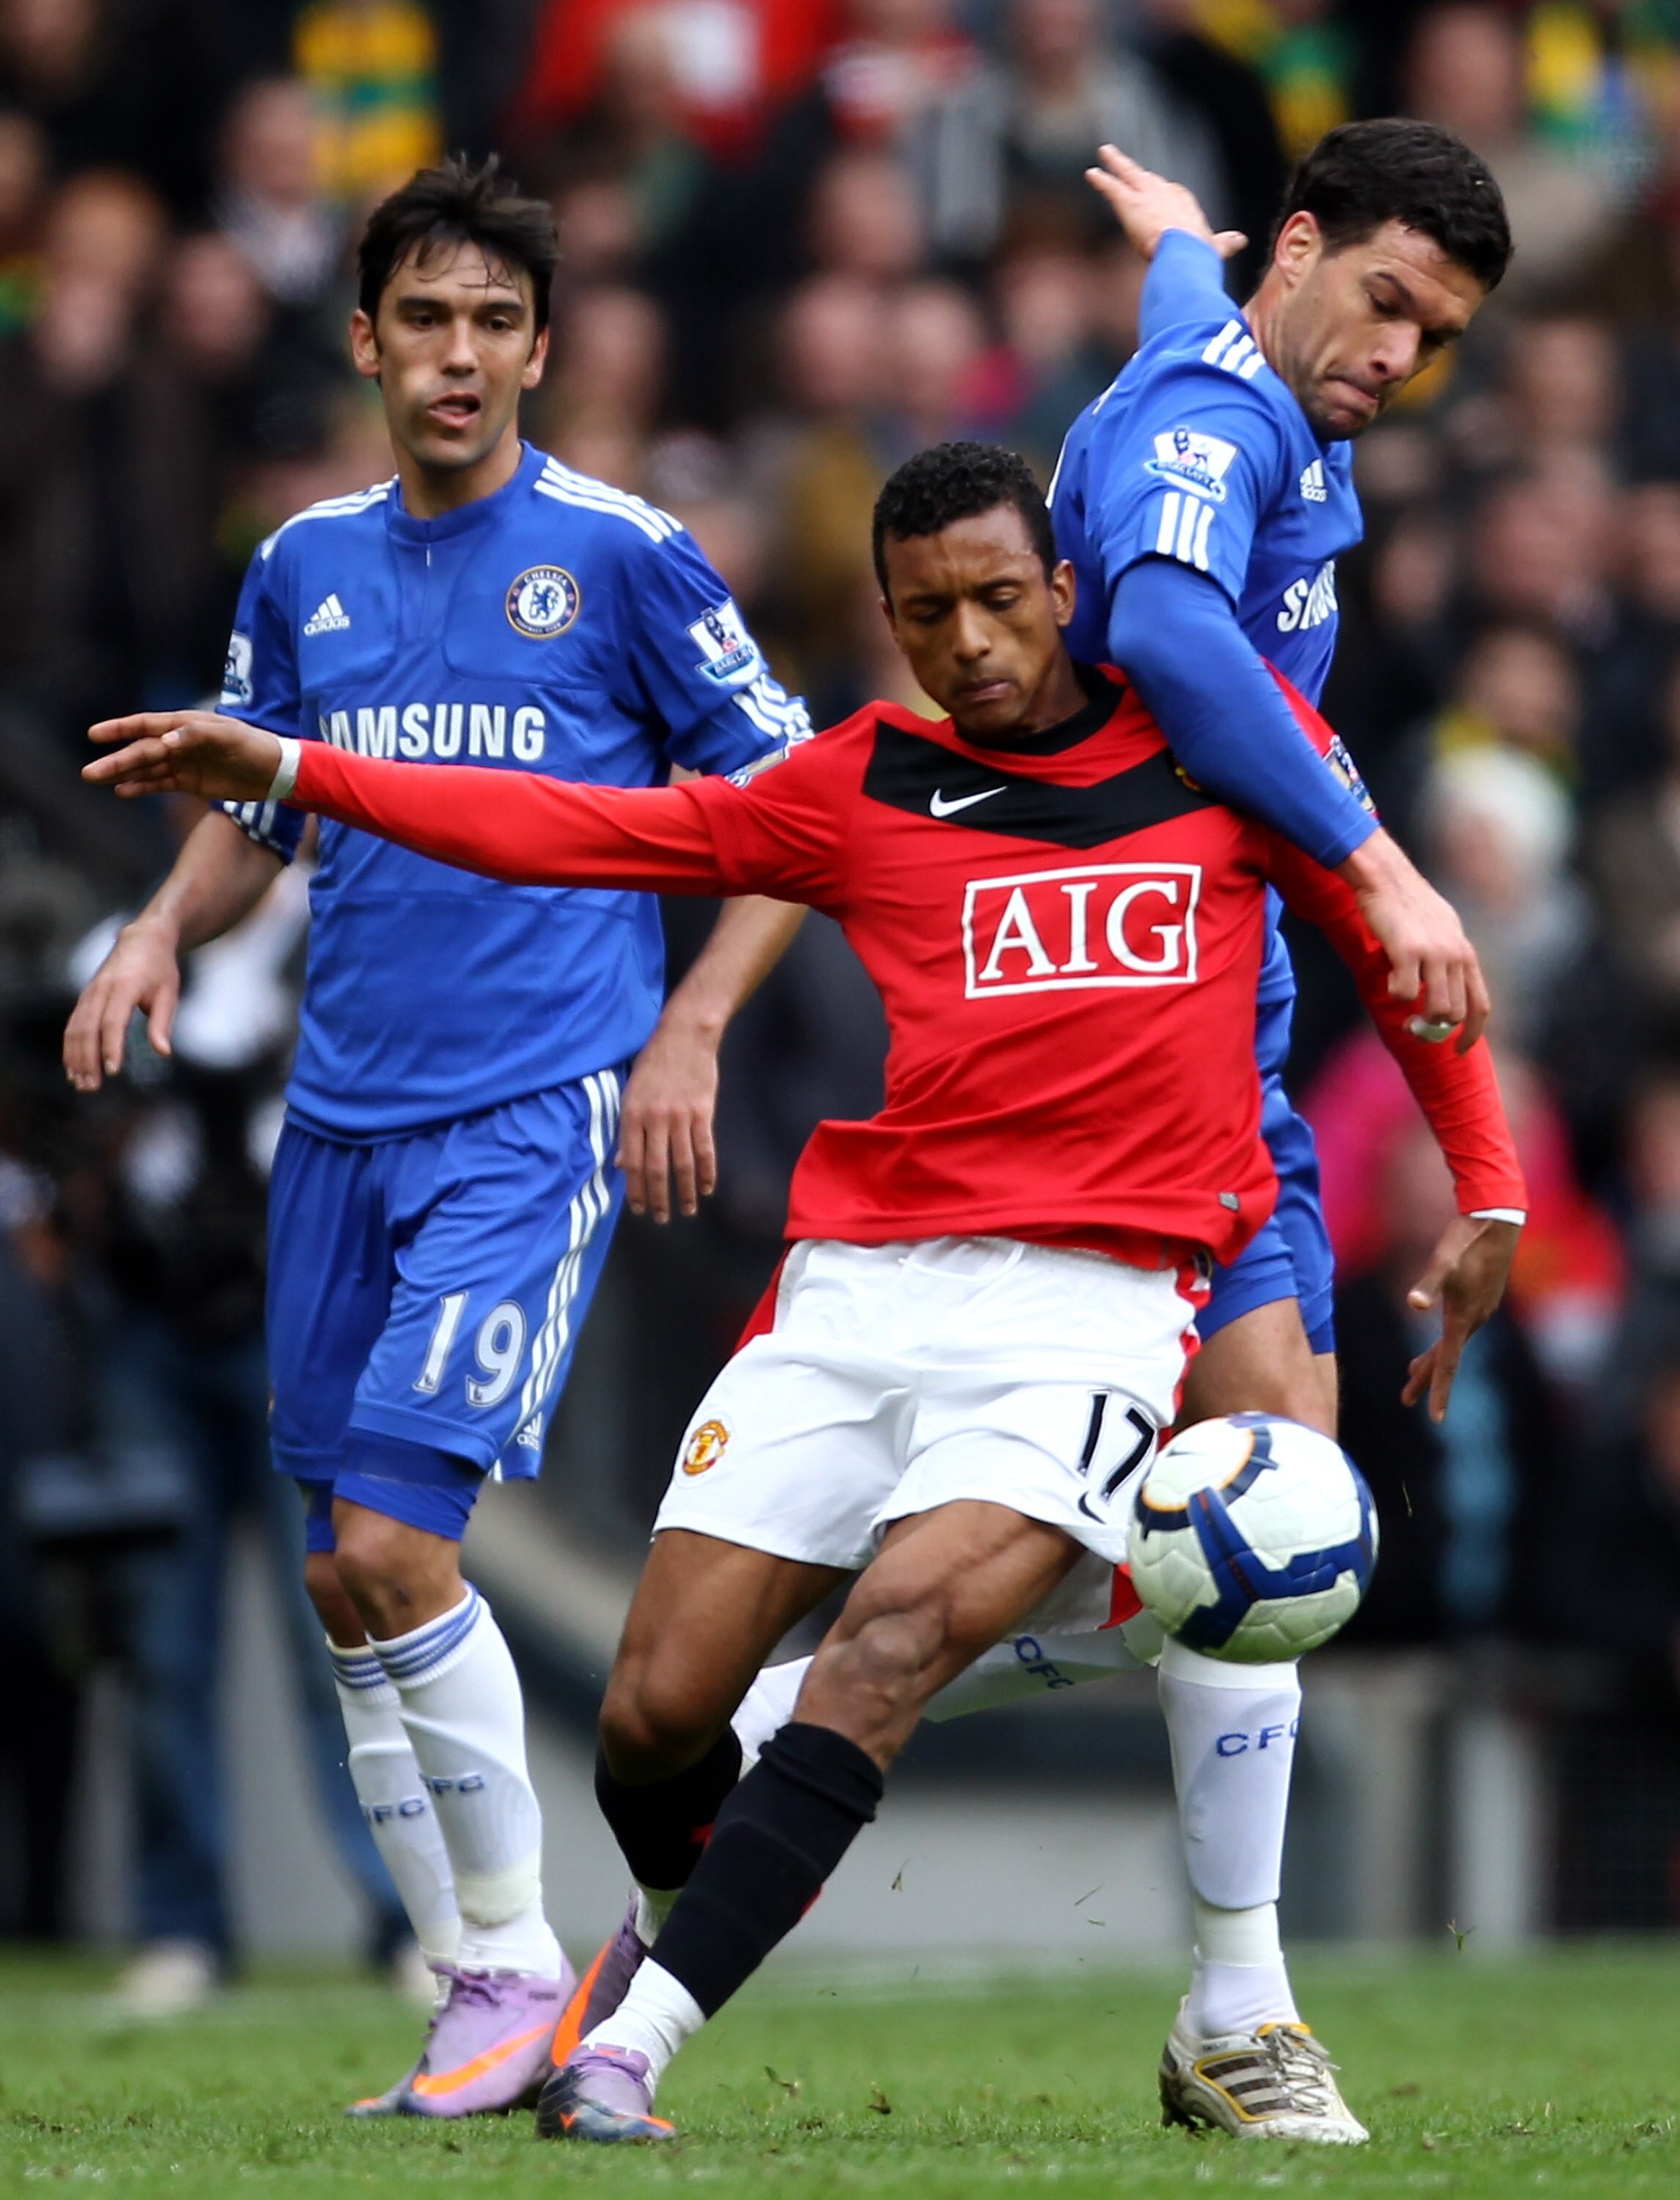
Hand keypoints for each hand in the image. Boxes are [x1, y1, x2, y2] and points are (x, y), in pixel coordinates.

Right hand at [63, 916, 182, 1089]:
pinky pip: (73, 1025)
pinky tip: (73, 1069)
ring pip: (76, 1029)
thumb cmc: (160, 969)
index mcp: (124, 986)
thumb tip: (163, 1052)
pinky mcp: (85, 998)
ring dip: (75, 1058)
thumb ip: (162, 1023)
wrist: (142, 940)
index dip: (111, 1047)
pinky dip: (70, 1048)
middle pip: (88, 1029)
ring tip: (81, 1084)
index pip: (113, 1021)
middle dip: (88, 1060)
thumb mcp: (168, 993)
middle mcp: (101, 989)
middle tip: (92, 1087)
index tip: (113, 1071)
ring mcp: (89, 993)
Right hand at [82, 711, 281, 802]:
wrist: (275, 771)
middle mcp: (179, 742)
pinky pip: (160, 784)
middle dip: (115, 760)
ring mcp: (183, 763)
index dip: (120, 729)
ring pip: (146, 768)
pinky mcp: (190, 783)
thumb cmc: (253, 746)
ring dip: (123, 774)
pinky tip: (123, 791)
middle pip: (141, 751)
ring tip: (98, 780)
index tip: (94, 734)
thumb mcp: (228, 736)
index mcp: (185, 724)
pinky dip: (142, 787)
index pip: (146, 726)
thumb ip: (195, 735)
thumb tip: (165, 741)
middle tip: (89, 772)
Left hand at [617, 1011, 721, 1221]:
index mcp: (632, 1115)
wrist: (685, 1035)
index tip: (638, 1208)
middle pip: (656, 1168)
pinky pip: (705, 1148)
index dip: (635, 1189)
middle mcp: (654, 1119)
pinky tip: (708, 1188)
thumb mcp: (630, 1093)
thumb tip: (622, 1164)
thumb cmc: (653, 1063)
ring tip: (687, 1210)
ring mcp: (680, 1116)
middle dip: (658, 1198)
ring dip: (685, 1191)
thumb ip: (627, 1130)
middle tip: (660, 1218)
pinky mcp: (702, 1112)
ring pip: (682, 1163)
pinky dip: (708, 1172)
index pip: (633, 1162)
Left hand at [1084, 144, 1246, 262]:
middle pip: (1149, 178)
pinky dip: (1101, 180)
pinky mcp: (1128, 202)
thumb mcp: (1215, 248)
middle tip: (1127, 164)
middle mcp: (1165, 193)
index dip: (1164, 194)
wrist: (1186, 250)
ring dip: (1116, 163)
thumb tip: (1241, 241)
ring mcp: (1145, 195)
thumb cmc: (1201, 253)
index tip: (1160, 190)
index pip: (1172, 194)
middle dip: (1138, 172)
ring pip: (1129, 174)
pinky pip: (1112, 187)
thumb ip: (1224, 243)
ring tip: (1105, 152)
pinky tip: (1091, 173)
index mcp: (1185, 204)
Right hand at [1339, 828, 1490, 1051]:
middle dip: (1435, 1029)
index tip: (1459, 1050)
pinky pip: (1405, 994)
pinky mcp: (1408, 951)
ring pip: (1437, 1009)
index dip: (1472, 1034)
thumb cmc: (1409, 904)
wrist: (1387, 878)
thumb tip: (1444, 990)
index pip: (1480, 1005)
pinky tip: (1386, 979)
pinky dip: (1394, 995)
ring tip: (1400, 1005)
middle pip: (1456, 1013)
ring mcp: (1434, 954)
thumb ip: (1448, 958)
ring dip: (1417, 1018)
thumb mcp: (1442, 930)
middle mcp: (1456, 955)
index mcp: (1466, 954)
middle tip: (1413, 1028)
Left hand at [1401, 1215, 1520, 1421]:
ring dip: (1433, 1358)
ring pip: (1453, 1343)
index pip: (1448, 1364)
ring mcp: (1481, 1309)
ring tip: (1411, 1371)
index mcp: (1463, 1318)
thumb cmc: (1466, 1241)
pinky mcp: (1483, 1299)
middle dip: (1425, 1379)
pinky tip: (1441, 1336)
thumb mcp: (1442, 1262)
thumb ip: (1428, 1284)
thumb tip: (1414, 1303)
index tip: (1434, 1417)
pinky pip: (1460, 1329)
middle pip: (1446, 1358)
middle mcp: (1474, 1319)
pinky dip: (1445, 1341)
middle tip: (1404, 1399)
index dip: (1438, 1390)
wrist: (1497, 1221)